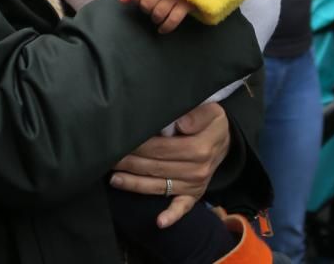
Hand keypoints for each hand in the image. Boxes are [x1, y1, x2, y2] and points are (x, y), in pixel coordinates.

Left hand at [110, 102, 229, 227]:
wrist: (224, 141)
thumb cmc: (211, 122)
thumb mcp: (210, 111)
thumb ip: (195, 115)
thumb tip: (180, 123)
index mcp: (199, 148)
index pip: (161, 148)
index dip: (140, 146)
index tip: (122, 140)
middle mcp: (197, 170)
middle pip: (156, 167)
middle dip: (130, 163)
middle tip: (109, 157)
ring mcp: (195, 185)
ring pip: (159, 186)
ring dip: (135, 184)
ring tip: (114, 179)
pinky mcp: (193, 195)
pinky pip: (182, 208)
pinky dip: (172, 216)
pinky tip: (159, 222)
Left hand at [119, 0, 192, 33]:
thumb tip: (122, 0)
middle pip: (147, 4)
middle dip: (146, 9)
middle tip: (151, 7)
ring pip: (159, 13)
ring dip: (155, 18)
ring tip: (157, 16)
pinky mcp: (186, 4)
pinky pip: (173, 19)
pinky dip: (166, 27)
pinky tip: (162, 30)